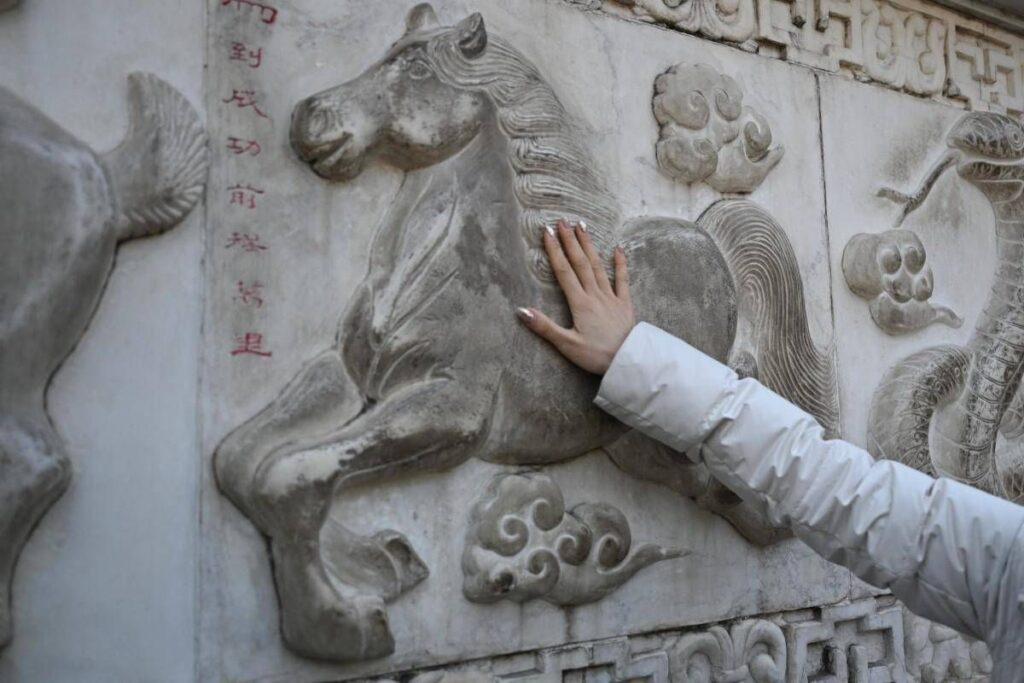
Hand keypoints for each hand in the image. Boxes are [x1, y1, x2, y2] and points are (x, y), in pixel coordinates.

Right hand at [516, 219, 634, 374]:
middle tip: (561, 221)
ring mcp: (611, 297)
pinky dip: (620, 263)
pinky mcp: (624, 304)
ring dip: (589, 246)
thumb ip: (544, 326)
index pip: (564, 272)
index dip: (555, 251)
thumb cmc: (596, 356)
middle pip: (580, 263)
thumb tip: (521, 310)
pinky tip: (618, 248)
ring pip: (598, 266)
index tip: (547, 233)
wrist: (629, 361)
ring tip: (581, 227)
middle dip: (570, 241)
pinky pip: (622, 279)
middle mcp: (595, 295)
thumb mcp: (567, 344)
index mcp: (580, 303)